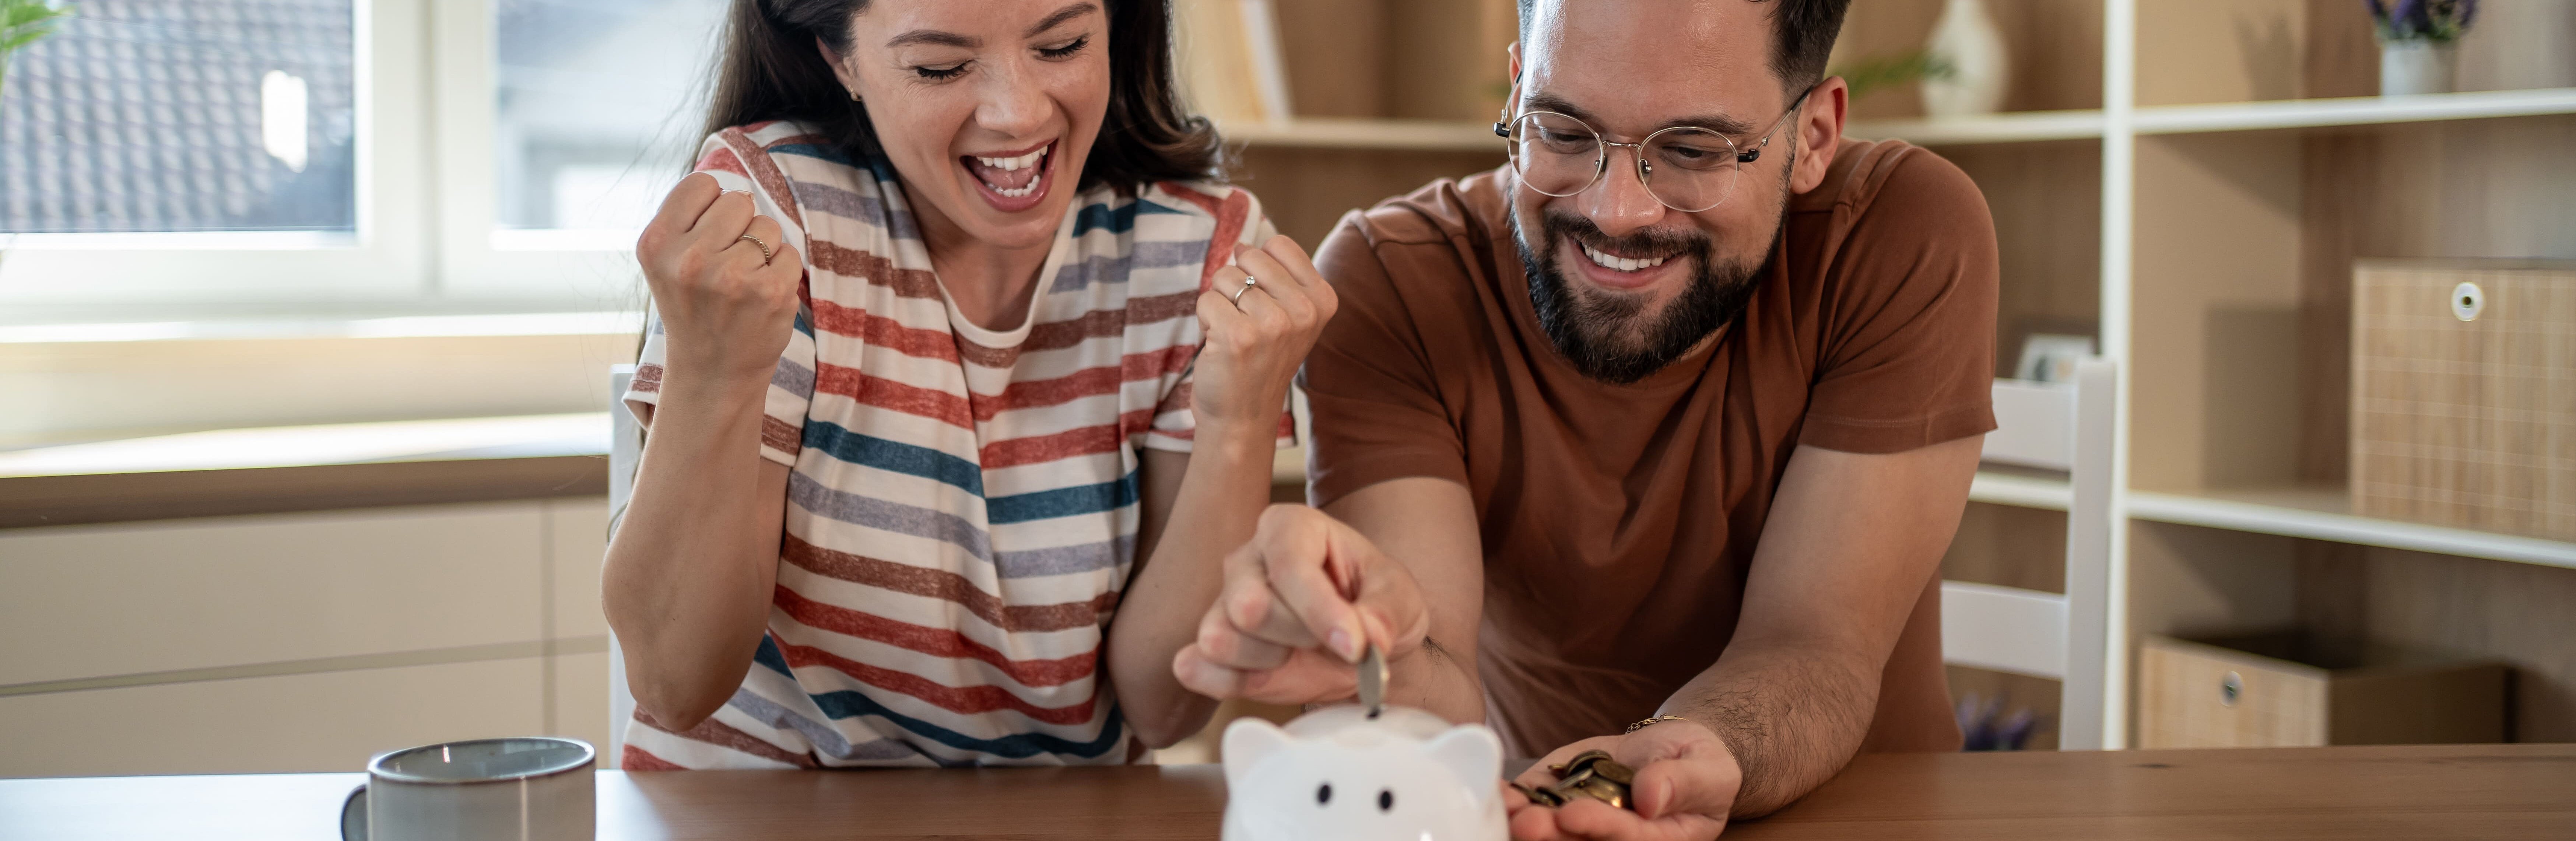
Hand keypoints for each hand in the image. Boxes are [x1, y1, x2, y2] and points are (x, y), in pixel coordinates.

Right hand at [637, 172, 804, 383]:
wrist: (712, 374)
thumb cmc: (694, 309)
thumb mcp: (668, 262)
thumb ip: (690, 219)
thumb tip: (736, 187)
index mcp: (656, 244)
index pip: (701, 184)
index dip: (712, 206)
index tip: (707, 237)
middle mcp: (689, 259)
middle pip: (738, 202)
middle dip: (740, 228)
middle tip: (726, 267)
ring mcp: (731, 276)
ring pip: (767, 227)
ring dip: (763, 251)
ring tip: (742, 285)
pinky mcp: (770, 292)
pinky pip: (790, 253)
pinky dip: (782, 272)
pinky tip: (761, 298)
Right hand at [1171, 505, 1426, 704]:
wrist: (1361, 642)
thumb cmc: (1374, 601)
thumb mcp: (1401, 597)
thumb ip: (1386, 613)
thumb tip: (1369, 638)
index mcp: (1290, 528)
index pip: (1290, 566)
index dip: (1321, 612)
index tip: (1356, 647)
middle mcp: (1247, 559)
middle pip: (1249, 605)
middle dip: (1298, 637)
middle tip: (1331, 642)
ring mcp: (1222, 602)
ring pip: (1220, 638)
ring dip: (1268, 661)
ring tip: (1299, 653)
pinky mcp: (1211, 646)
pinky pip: (1196, 667)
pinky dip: (1231, 682)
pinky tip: (1269, 676)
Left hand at [1189, 235, 1337, 437]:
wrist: (1244, 416)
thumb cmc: (1260, 361)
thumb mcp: (1289, 316)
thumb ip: (1277, 276)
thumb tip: (1242, 245)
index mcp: (1322, 299)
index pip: (1279, 244)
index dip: (1259, 267)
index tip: (1265, 302)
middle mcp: (1305, 310)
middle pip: (1250, 256)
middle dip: (1237, 284)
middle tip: (1246, 322)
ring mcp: (1274, 324)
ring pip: (1225, 277)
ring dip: (1220, 304)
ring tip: (1234, 335)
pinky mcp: (1240, 336)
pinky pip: (1206, 299)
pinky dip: (1205, 320)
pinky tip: (1219, 345)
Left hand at [1503, 720, 1742, 840]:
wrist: (1675, 750)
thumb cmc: (1701, 765)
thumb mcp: (1707, 769)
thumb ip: (1682, 784)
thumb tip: (1651, 799)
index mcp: (1658, 840)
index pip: (1627, 840)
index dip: (1599, 829)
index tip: (1572, 814)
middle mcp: (1617, 837)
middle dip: (1552, 835)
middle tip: (1527, 822)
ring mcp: (1585, 820)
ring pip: (1554, 829)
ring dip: (1527, 821)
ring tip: (1508, 807)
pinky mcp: (1563, 797)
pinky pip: (1537, 801)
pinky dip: (1514, 797)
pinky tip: (1497, 791)